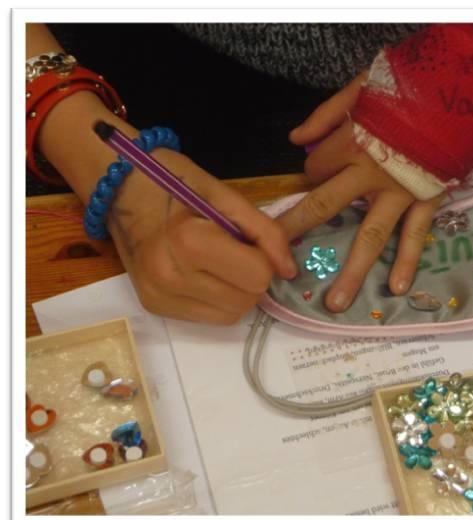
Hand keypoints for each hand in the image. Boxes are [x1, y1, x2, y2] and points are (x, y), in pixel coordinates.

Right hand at [108, 150, 296, 323]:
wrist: (117, 189)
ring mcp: (159, 296)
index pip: (258, 275)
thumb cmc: (172, 182)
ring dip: (237, 291)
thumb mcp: (224, 195)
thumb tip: (289, 270)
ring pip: (231, 315)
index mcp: (189, 241)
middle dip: (252, 276)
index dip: (263, 256)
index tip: (247, 239)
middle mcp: (171, 276)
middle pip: (248, 299)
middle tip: (233, 249)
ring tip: (217, 261)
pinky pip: (209, 318)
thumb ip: (265, 231)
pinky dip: (217, 299)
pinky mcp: (153, 308)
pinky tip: (202, 274)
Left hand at [282, 73, 442, 312]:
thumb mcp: (363, 86)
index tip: (320, 169)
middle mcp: (368, 173)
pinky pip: (415, 235)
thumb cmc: (411, 87)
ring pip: (369, 236)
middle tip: (276, 265)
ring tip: (334, 304)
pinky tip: (395, 289)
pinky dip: (407, 261)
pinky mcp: (427, 200)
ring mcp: (399, 193)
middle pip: (324, 207)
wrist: (462, 89)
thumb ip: (327, 113)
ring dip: (352, 271)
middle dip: (297, 232)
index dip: (312, 171)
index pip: (315, 168)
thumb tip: (295, 139)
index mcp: (350, 141)